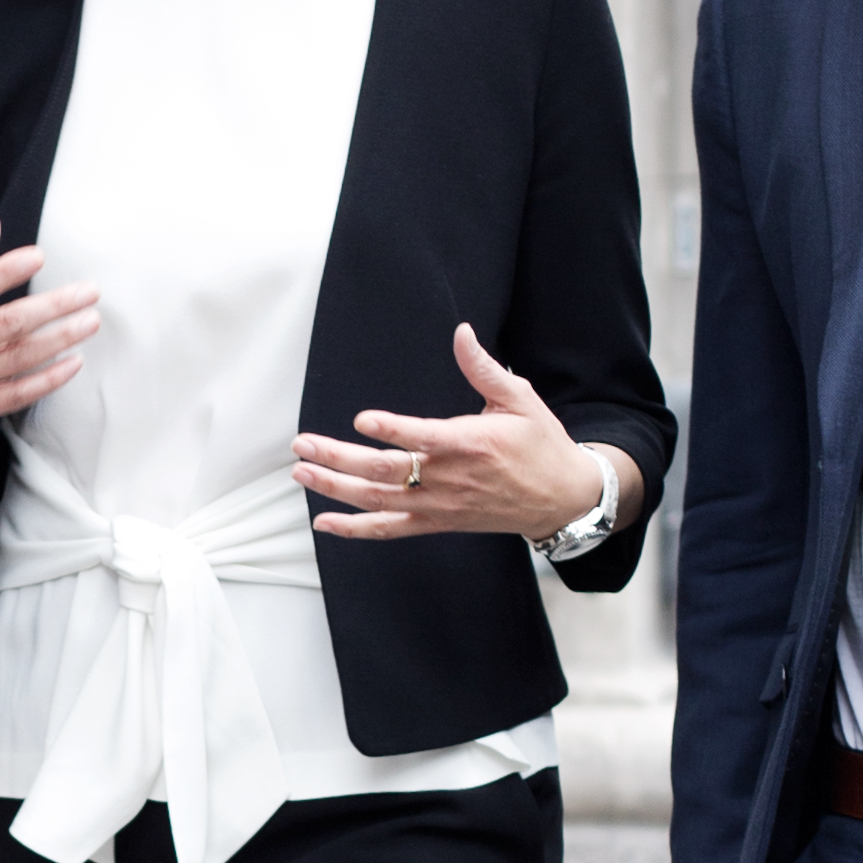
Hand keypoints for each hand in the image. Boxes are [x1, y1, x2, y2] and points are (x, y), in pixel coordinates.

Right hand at [0, 211, 99, 517]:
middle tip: (88, 292)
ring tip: (89, 321)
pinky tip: (73, 362)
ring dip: (61, 340)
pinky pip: (16, 396)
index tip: (40, 257)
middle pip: (5, 327)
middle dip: (53, 307)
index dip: (7, 271)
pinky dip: (48, 380)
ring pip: (18, 361)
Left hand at [295, 322, 627, 545]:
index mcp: (472, 443)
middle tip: (302, 444)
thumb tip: (461, 332)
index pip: (425, 438)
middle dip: (338, 458)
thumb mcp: (519, 399)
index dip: (393, 430)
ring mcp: (440, 504)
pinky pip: (390, 529)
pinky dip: (355, 529)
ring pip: (379, 500)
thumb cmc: (540, 444)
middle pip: (386, 471)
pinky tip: (323, 521)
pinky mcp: (437, 522)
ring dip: (335, 488)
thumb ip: (483, 368)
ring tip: (300, 471)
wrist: (561, 499)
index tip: (362, 420)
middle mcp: (451, 478)